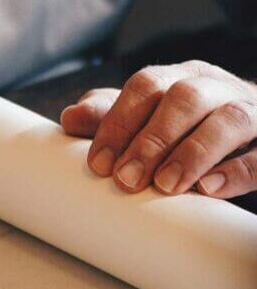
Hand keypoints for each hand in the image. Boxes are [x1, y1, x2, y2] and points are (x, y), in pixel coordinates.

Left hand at [60, 60, 256, 198]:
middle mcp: (216, 89)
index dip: (119, 122)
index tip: (99, 164)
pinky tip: (209, 189)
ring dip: (193, 153)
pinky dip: (237, 171)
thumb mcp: (145, 118)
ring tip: (166, 186)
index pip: (147, 85)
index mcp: (179, 78)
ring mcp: (249, 113)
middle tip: (127, 180)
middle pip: (186, 99)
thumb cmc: (183, 128)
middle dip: (152, 140)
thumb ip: (109, 117)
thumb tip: (70, 118)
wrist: (247, 133)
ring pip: (229, 119)